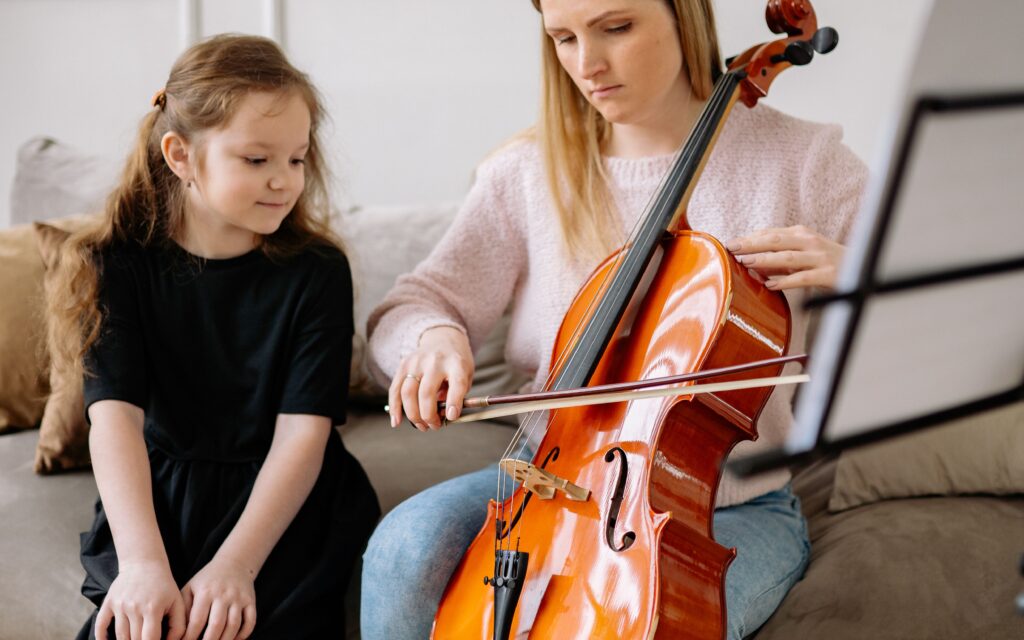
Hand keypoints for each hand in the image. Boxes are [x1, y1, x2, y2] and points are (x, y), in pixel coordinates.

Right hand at [95, 560, 185, 639]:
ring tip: (134, 639)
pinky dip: (101, 637)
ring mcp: (120, 605)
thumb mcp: (177, 602)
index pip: (150, 639)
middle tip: (146, 638)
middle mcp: (134, 607)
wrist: (144, 563)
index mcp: (153, 608)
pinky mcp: (109, 602)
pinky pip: (100, 624)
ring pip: (120, 636)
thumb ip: (178, 626)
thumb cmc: (164, 586)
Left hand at [181, 556, 256, 639]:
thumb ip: (184, 608)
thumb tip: (179, 632)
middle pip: (216, 624)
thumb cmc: (207, 580)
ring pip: (234, 625)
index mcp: (205, 592)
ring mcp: (238, 598)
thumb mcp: (191, 588)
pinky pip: (250, 621)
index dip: (190, 637)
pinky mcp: (250, 600)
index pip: (196, 620)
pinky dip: (243, 634)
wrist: (234, 563)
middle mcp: (223, 594)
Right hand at [389, 326, 473, 430]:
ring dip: (413, 415)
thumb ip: (457, 395)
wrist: (443, 338)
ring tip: (421, 426)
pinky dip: (395, 408)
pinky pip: (395, 389)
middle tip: (434, 426)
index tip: (451, 417)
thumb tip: (440, 416)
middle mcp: (435, 361)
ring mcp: (416, 362)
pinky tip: (397, 422)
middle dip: (428, 416)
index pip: (456, 383)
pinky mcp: (403, 365)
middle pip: (426, 392)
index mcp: (456, 363)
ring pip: (408, 393)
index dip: (454, 402)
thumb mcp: (466, 375)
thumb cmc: (456, 363)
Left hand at [726, 225, 844, 290]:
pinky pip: (803, 278)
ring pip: (788, 257)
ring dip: (765, 260)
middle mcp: (810, 242)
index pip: (771, 234)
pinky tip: (770, 285)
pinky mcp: (828, 274)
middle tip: (731, 248)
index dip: (750, 238)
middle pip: (776, 241)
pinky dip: (786, 281)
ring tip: (746, 263)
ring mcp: (820, 258)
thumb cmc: (826, 262)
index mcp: (802, 234)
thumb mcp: (803, 253)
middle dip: (752, 244)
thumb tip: (752, 262)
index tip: (730, 243)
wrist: (863, 268)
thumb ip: (780, 255)